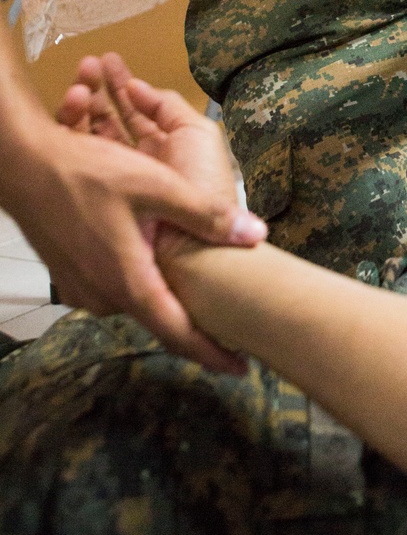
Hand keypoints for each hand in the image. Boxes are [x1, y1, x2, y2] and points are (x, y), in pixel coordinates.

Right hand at [3, 53, 265, 372]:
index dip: (212, 353)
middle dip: (196, 331)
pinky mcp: (73, 278)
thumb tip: (256, 235)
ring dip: (168, 303)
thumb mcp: (155, 185)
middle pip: (160, 322)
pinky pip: (117, 290)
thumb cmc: (83, 172)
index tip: (241, 368)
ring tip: (203, 298)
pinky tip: (157, 268)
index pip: (177, 332)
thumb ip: (206, 214)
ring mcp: (84, 289)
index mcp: (128, 280)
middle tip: (233, 332)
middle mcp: (104, 295)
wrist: (23, 166)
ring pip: (138, 304)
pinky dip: (142, 286)